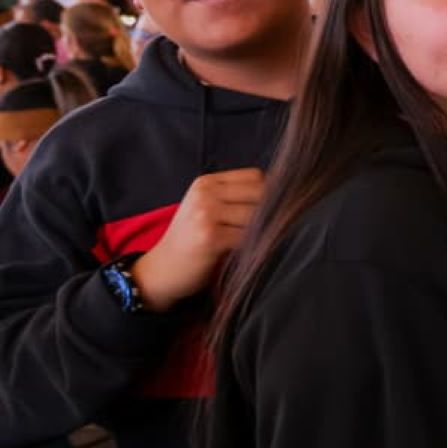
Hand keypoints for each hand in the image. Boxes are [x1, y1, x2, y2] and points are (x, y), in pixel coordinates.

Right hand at [129, 168, 265, 311]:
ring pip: (258, 216)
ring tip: (258, 242)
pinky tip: (249, 253)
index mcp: (206, 183)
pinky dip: (255, 246)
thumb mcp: (206, 209)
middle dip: (272, 212)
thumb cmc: (190, 241)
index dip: (270, 193)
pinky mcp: (210, 237)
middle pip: (261, 193)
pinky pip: (249, 237)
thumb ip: (235, 199)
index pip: (255, 176)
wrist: (161, 270)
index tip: (273, 210)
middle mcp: (205, 193)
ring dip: (265, 231)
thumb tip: (285, 196)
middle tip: (271, 230)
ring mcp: (206, 214)